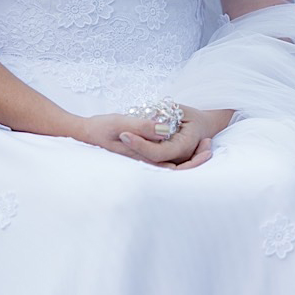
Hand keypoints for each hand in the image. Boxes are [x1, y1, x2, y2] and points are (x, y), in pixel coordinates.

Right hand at [70, 107, 231, 168]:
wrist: (85, 134)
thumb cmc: (100, 127)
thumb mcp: (120, 122)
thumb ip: (142, 126)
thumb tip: (165, 130)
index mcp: (142, 161)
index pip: (175, 169)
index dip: (195, 161)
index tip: (206, 143)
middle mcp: (145, 166)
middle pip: (178, 171)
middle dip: (197, 161)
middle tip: (210, 143)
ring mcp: (144, 162)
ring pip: (174, 166)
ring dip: (191, 157)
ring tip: (205, 141)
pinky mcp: (143, 157)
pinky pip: (167, 159)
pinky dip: (181, 153)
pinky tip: (189, 140)